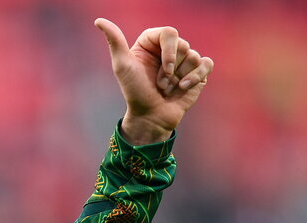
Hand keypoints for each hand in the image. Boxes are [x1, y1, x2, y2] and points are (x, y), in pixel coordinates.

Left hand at [94, 18, 213, 144]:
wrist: (150, 116)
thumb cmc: (134, 92)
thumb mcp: (122, 66)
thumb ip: (115, 41)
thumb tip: (99, 21)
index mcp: (151, 42)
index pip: (170, 32)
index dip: (169, 51)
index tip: (163, 69)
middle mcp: (168, 49)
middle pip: (183, 45)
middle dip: (171, 69)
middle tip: (160, 84)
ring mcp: (183, 60)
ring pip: (194, 56)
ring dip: (180, 77)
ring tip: (167, 88)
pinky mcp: (197, 72)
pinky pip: (206, 64)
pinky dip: (196, 77)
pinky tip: (184, 88)